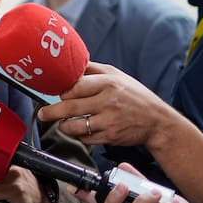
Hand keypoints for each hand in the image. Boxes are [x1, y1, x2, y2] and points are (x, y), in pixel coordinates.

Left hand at [37, 62, 174, 147]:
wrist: (158, 122)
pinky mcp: (110, 137)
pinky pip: (86, 139)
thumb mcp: (118, 76)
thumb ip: (94, 70)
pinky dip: (80, 136)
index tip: (58, 93)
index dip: (63, 91)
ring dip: (64, 126)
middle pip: (70, 107)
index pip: (75, 86)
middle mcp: (108, 102)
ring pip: (74, 126)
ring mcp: (109, 121)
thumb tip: (72, 64)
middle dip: (51, 112)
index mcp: (108, 84)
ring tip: (63, 123)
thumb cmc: (135, 96)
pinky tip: (83, 130)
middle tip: (43, 114)